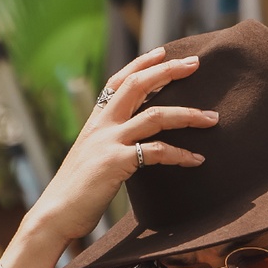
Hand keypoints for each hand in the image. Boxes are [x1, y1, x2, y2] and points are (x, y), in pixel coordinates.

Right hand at [24, 47, 218, 246]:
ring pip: (155, 116)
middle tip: (195, 64)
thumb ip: (109, 147)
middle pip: (138, 85)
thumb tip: (131, 149)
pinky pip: (156, 152)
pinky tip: (196, 160)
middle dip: (168, 71)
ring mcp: (109, 142)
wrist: (56, 213)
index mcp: (96, 122)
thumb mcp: (92, 160)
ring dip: (188, 116)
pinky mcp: (116, 162)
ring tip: (212, 119)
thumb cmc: (77, 193)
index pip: (118, 81)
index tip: (164, 53)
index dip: (141, 64)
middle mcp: (102, 125)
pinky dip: (180, 154)